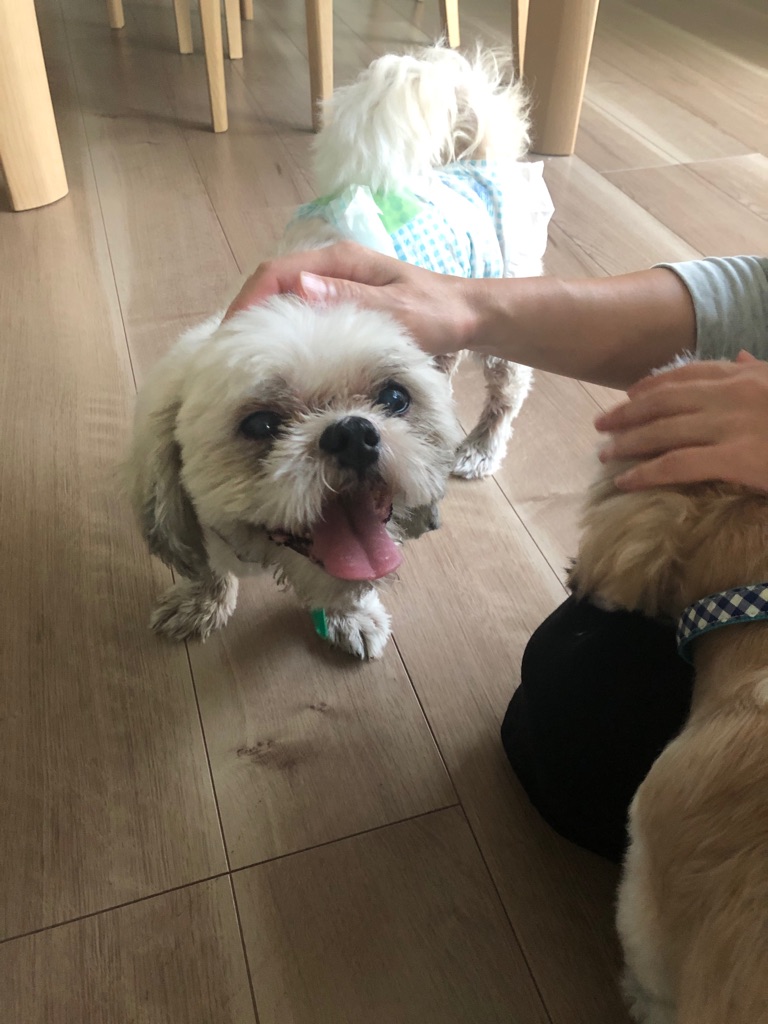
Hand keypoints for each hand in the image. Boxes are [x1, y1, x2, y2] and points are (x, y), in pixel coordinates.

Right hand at [224, 241, 474, 355]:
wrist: (470, 316)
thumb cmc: (438, 313)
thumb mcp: (397, 310)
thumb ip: (350, 298)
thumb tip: (300, 286)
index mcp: (340, 261)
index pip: (276, 273)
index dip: (248, 302)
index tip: (231, 336)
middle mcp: (333, 268)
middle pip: (273, 284)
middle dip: (247, 314)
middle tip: (228, 354)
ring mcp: (338, 284)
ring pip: (285, 299)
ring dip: (263, 324)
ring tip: (246, 358)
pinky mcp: (344, 302)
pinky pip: (303, 313)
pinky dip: (285, 331)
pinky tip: (281, 356)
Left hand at [594, 352, 767, 492]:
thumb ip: (758, 372)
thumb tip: (739, 357)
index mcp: (746, 376)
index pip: (688, 373)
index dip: (653, 384)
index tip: (630, 394)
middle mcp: (733, 394)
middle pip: (665, 400)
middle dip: (627, 413)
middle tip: (601, 424)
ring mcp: (732, 425)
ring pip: (663, 430)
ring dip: (627, 442)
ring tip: (605, 454)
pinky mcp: (737, 458)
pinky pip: (678, 464)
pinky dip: (645, 473)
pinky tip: (624, 481)